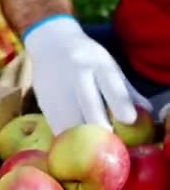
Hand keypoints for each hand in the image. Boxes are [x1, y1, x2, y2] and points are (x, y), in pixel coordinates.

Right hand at [24, 15, 152, 134]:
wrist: (50, 43)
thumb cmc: (85, 57)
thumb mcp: (107, 65)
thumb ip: (125, 89)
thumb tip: (145, 112)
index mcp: (96, 62)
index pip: (110, 84)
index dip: (120, 104)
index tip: (128, 120)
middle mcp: (75, 73)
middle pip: (89, 103)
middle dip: (101, 126)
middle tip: (110, 140)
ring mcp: (56, 87)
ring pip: (70, 118)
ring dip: (83, 136)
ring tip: (92, 146)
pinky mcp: (43, 100)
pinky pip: (56, 124)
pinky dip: (68, 136)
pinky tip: (75, 141)